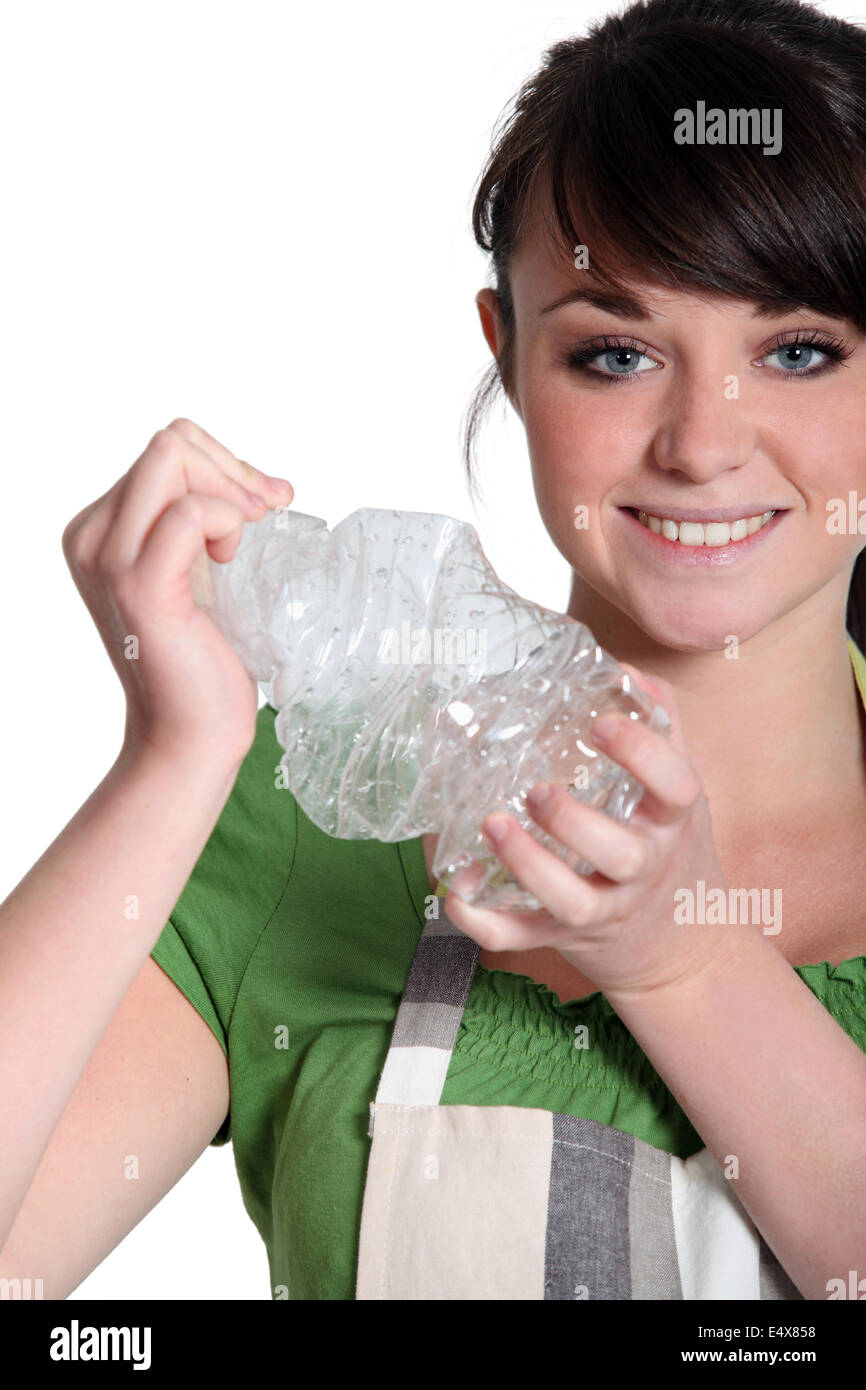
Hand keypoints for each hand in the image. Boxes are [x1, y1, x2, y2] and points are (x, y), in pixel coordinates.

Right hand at [61, 417, 294, 767]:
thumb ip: (207, 522)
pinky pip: (188, 512)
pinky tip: (232, 557)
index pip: (166, 450)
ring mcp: (110, 558)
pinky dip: (226, 519)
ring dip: (230, 490)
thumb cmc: (202, 660)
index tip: (263, 505)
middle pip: (170, 443)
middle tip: (265, 516)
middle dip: (232, 468)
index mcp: (98, 528)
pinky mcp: (140, 586)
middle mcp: (91, 536)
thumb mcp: (199, 573)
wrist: (190, 734)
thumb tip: (265, 482)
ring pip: (172, 458)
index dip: (225, 465)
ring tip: (243, 541)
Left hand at [443, 664, 738, 1000]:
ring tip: (492, 823)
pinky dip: (484, 921)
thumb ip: (660, 728)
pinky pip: (521, 938)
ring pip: (571, 903)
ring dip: (528, 866)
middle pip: (620, 854)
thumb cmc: (670, 851)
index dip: (642, 754)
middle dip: (574, 822)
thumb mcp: (678, 794)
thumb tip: (625, 671)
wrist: (681, 949)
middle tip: (536, 788)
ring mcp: (604, 910)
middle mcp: (643, 869)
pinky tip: (456, 887)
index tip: (601, 722)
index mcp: (671, 822)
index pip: (675, 788)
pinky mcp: (563, 938)